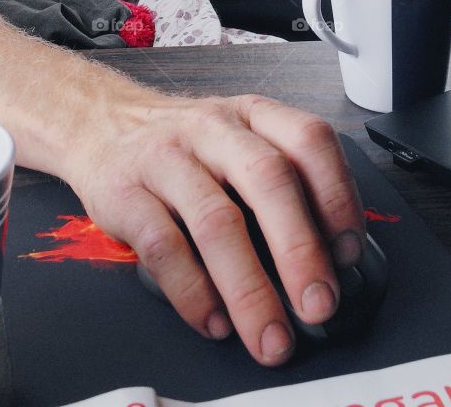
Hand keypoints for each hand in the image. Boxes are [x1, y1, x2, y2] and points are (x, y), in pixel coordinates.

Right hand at [66, 91, 364, 365]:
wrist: (102, 124)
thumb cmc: (185, 145)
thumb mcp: (239, 140)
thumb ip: (283, 182)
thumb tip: (332, 258)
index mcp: (253, 116)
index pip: (309, 140)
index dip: (337, 196)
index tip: (348, 252)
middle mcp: (214, 129)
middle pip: (269, 180)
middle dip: (301, 250)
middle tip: (318, 304)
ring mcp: (167, 158)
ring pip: (218, 221)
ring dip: (250, 288)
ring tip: (269, 334)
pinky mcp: (125, 194)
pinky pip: (164, 248)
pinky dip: (193, 293)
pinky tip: (214, 321)